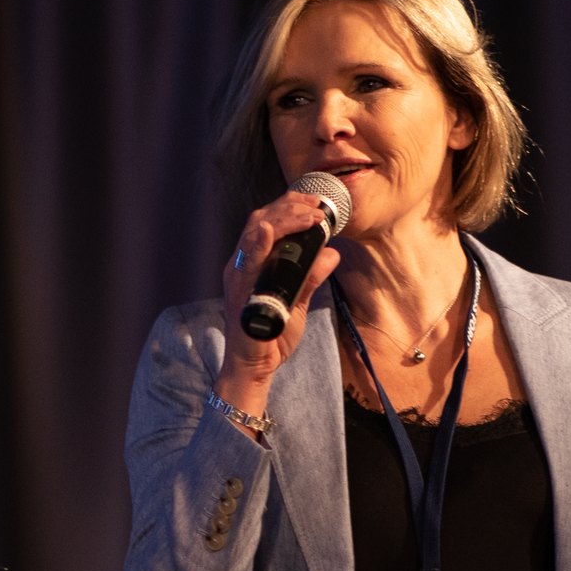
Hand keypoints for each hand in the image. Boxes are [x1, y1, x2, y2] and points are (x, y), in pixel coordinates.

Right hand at [215, 189, 343, 413]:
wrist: (255, 367)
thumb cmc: (271, 335)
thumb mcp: (298, 301)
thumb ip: (312, 277)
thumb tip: (332, 254)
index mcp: (253, 262)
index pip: (268, 221)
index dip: (291, 205)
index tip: (316, 202)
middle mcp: (241, 264)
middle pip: (260, 219)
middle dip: (290, 206)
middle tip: (318, 206)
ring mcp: (238, 278)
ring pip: (254, 234)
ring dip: (283, 219)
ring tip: (309, 215)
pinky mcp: (239, 294)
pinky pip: (246, 265)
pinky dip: (256, 245)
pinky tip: (266, 231)